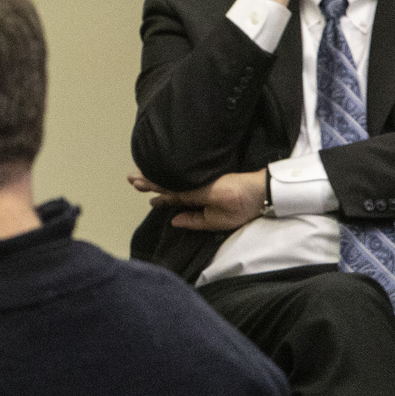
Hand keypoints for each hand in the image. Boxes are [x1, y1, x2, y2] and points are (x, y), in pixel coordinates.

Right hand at [128, 170, 265, 231]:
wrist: (263, 190)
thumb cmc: (242, 206)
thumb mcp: (219, 221)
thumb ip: (194, 220)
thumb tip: (173, 220)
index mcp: (197, 193)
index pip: (169, 191)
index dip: (153, 189)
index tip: (138, 187)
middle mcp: (196, 183)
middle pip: (168, 181)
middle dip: (150, 179)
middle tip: (131, 179)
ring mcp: (202, 178)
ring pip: (175, 176)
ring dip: (158, 175)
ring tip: (142, 175)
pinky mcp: (209, 176)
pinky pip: (184, 175)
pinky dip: (172, 174)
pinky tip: (165, 175)